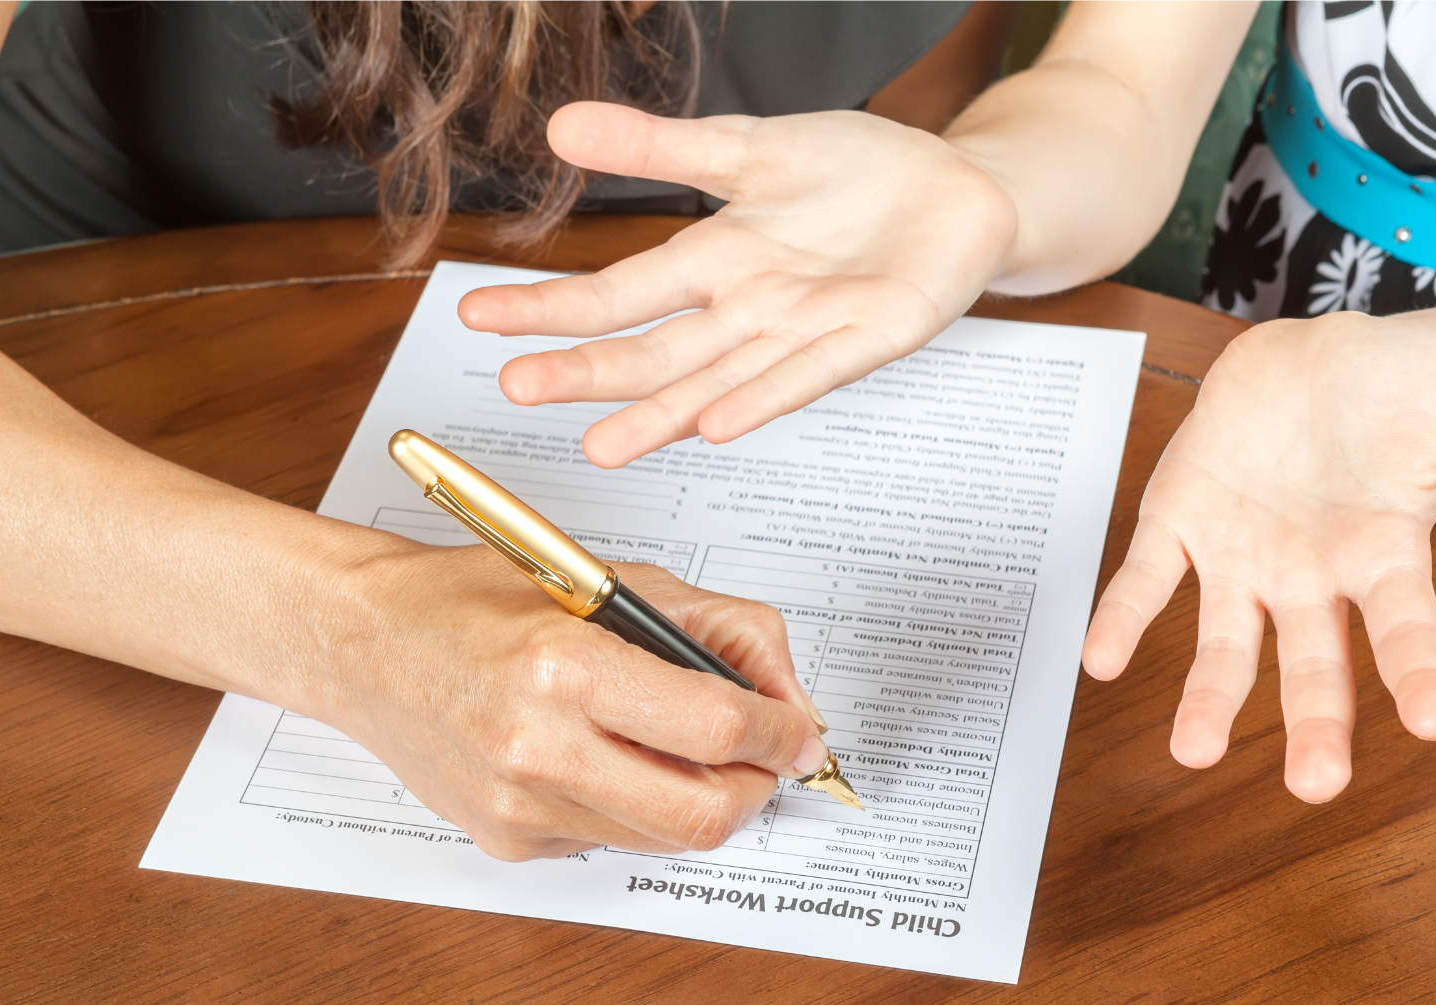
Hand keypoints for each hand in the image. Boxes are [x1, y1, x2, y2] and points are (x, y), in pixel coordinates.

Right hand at [326, 545, 827, 860]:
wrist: (365, 644)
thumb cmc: (477, 601)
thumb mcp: (610, 581)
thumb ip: (718, 632)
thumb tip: (790, 701)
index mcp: (567, 668)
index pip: (718, 726)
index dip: (783, 733)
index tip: (800, 731)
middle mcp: (539, 749)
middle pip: (703, 814)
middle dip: (758, 789)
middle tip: (763, 757)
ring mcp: (520, 808)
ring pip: (663, 839)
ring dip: (700, 800)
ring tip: (684, 749)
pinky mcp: (508, 843)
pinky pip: (611, 842)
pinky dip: (634, 807)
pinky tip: (604, 759)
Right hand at [456, 102, 1016, 467]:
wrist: (957, 188)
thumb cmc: (857, 173)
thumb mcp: (749, 146)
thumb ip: (659, 145)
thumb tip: (562, 127)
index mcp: (717, 260)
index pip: (619, 293)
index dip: (550, 306)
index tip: (478, 315)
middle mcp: (749, 308)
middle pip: (654, 350)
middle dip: (585, 371)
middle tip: (517, 389)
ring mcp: (805, 329)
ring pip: (718, 379)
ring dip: (659, 414)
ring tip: (602, 447)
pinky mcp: (870, 335)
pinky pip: (810, 373)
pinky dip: (764, 397)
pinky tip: (718, 423)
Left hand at [1082, 312, 1435, 801]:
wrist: (1313, 353)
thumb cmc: (1401, 392)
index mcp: (1382, 559)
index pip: (1405, 628)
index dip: (1418, 672)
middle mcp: (1309, 578)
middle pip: (1315, 664)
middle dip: (1315, 723)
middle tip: (1316, 784)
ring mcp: (1240, 558)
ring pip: (1225, 643)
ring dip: (1210, 697)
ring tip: (1194, 750)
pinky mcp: (1179, 524)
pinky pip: (1145, 579)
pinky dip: (1123, 616)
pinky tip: (1100, 660)